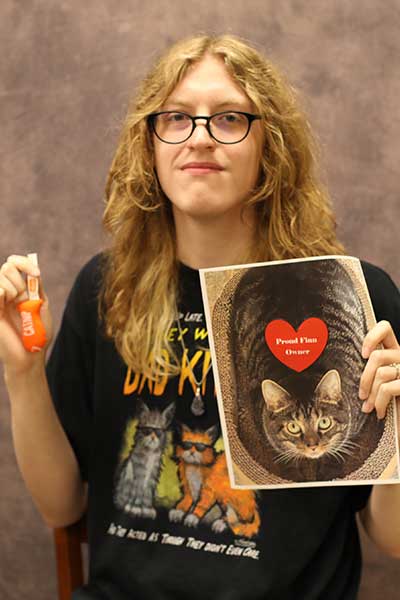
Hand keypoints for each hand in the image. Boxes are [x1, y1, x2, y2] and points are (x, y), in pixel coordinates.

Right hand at [0, 255, 53, 376]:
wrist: (30, 355)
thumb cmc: (38, 333)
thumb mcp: (41, 305)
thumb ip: (36, 287)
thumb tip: (33, 267)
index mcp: (19, 289)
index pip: (15, 263)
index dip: (25, 263)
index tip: (36, 274)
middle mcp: (6, 292)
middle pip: (7, 266)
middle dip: (20, 279)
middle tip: (24, 298)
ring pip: (1, 276)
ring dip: (14, 288)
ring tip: (16, 307)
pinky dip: (2, 292)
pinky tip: (5, 305)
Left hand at [358, 321, 399, 432]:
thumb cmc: (391, 404)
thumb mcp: (380, 383)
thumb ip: (370, 372)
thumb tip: (336, 371)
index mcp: (395, 352)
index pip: (385, 328)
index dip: (372, 336)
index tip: (363, 354)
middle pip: (377, 356)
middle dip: (365, 378)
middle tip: (361, 396)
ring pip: (381, 373)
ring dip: (371, 394)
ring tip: (369, 408)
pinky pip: (388, 388)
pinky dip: (379, 402)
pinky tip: (380, 412)